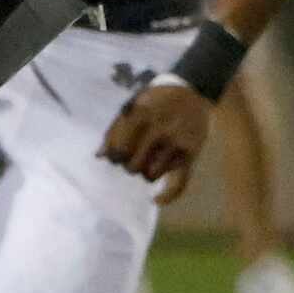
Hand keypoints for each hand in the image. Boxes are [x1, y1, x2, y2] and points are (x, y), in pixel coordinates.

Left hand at [100, 79, 211, 204]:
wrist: (193, 92)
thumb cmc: (157, 99)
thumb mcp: (133, 105)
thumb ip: (116, 128)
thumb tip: (100, 156)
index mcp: (140, 116)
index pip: (117, 150)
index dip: (113, 156)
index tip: (115, 155)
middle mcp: (159, 131)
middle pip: (133, 166)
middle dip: (129, 165)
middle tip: (133, 159)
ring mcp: (176, 144)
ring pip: (151, 175)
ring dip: (146, 172)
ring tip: (148, 163)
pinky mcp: (191, 154)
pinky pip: (179, 182)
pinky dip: (168, 195)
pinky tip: (156, 200)